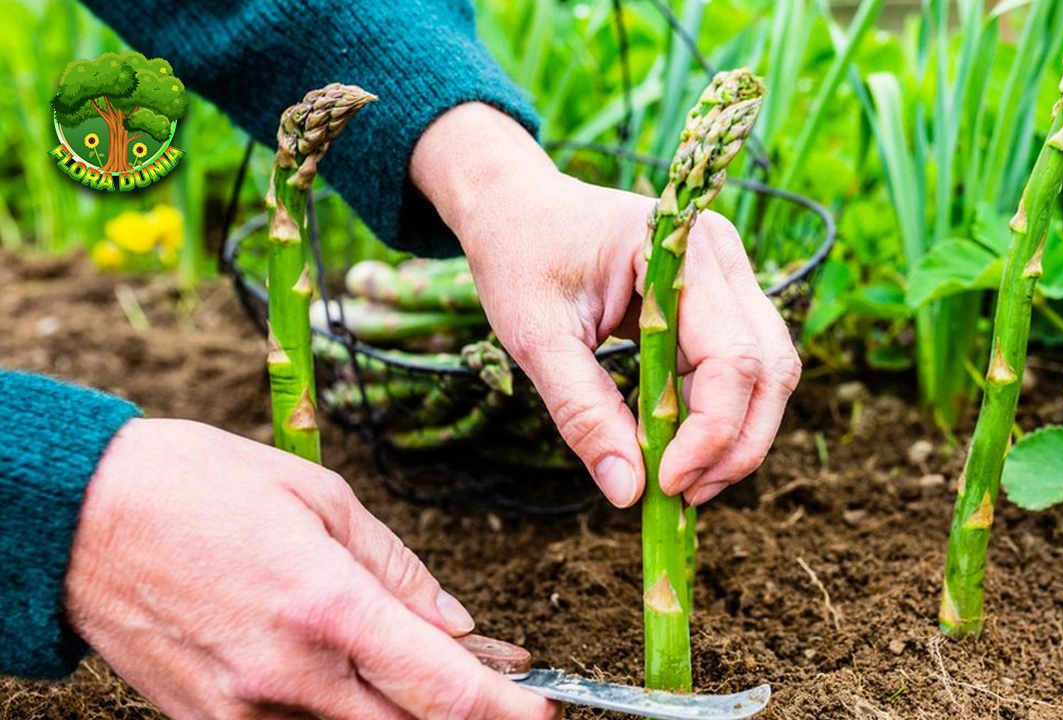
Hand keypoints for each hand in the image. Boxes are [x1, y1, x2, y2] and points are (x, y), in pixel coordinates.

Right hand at [66, 418, 559, 719]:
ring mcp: (247, 713)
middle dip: (470, 717)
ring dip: (410, 715)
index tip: (544, 705)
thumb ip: (397, 571)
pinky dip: (347, 716)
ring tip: (436, 675)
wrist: (78, 520)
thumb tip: (457, 625)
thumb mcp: (320, 500)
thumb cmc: (201, 488)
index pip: (446, 689)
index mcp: (328, 608)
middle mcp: (291, 677)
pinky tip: (362, 684)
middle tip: (506, 689)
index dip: (510, 708)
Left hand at [412, 104, 800, 507]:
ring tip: (679, 480)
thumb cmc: (521, 255)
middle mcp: (723, 257)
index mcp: (681, 249)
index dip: (711, 432)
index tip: (667, 484)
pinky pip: (740, 369)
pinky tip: (675, 448)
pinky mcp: (719, 303)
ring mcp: (728, 278)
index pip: (732, 357)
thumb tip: (629, 492)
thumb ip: (582, 412)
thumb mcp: (535, 337)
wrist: (517, 206)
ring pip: (767, 374)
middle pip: (770, 368)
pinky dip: (716, 417)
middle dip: (736, 444)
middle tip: (682, 495)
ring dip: (734, 436)